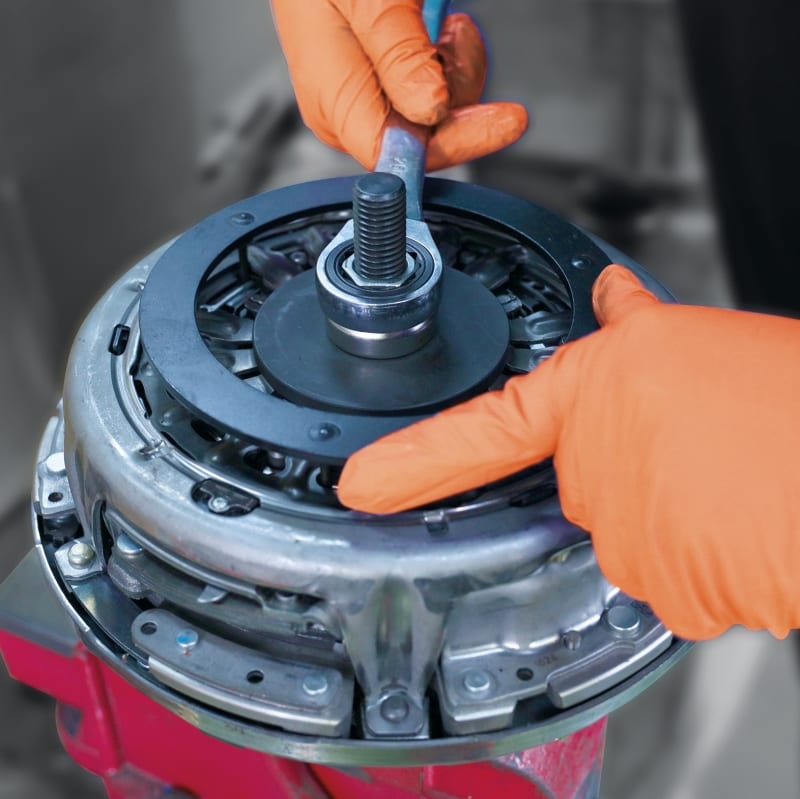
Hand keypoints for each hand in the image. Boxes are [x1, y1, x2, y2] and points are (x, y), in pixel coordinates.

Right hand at [270, 0, 527, 169]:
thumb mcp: (367, 1)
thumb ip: (399, 56)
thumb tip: (430, 110)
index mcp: (334, 104)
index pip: (400, 155)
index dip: (453, 145)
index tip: (501, 122)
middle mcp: (348, 111)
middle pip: (426, 137)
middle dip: (456, 91)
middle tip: (454, 36)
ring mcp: (365, 99)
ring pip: (438, 114)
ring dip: (455, 68)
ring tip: (440, 25)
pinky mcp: (382, 87)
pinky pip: (432, 93)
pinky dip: (448, 60)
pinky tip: (437, 29)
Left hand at [338, 265, 799, 639]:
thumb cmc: (784, 398)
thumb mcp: (694, 341)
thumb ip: (636, 334)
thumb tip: (612, 296)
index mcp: (591, 394)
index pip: (481, 431)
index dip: (415, 459)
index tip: (362, 483)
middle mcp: (591, 463)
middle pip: (585, 485)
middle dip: (633, 471)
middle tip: (700, 450)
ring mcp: (621, 528)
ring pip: (631, 533)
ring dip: (675, 513)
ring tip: (732, 481)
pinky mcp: (664, 588)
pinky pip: (670, 578)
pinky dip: (704, 558)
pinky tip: (739, 524)